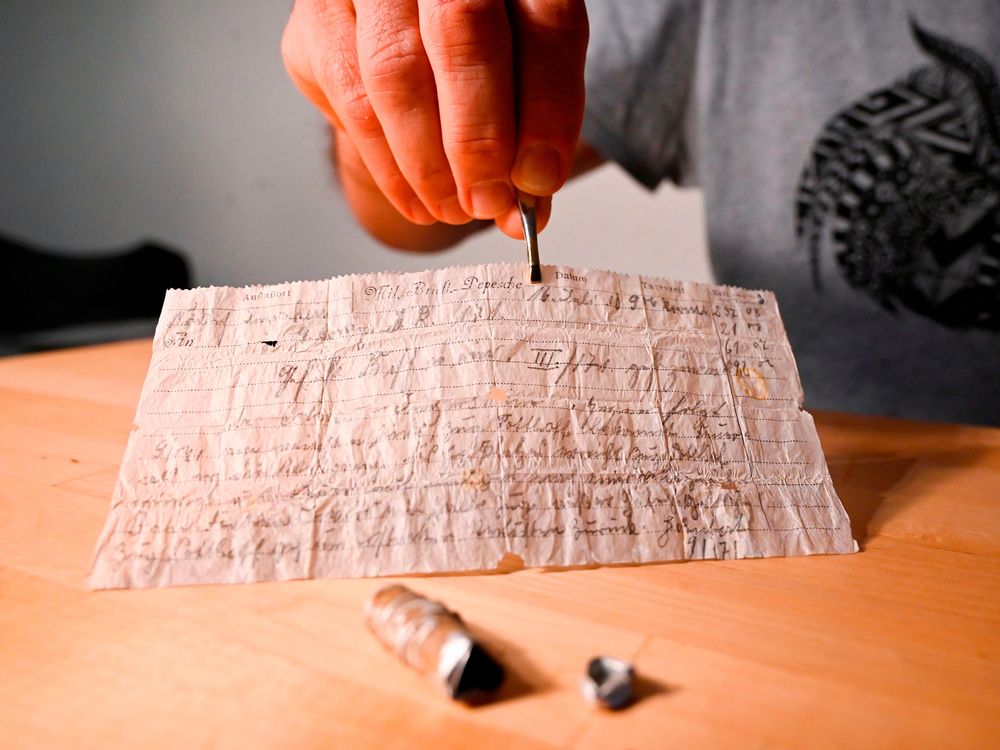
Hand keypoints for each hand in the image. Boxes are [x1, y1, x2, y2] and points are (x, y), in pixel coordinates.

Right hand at [281, 0, 587, 239]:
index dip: (546, 105)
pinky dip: (386, 163)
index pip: (546, 19)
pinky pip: (351, 97)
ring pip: (395, 70)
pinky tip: (415, 199)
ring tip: (453, 210)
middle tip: (488, 202)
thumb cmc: (480, 48)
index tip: (540, 178)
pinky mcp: (318, 15)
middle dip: (479, 137)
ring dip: (428, 162)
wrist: (407, 28)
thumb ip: (536, 126)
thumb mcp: (527, 71)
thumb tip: (527, 208)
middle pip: (462, 29)